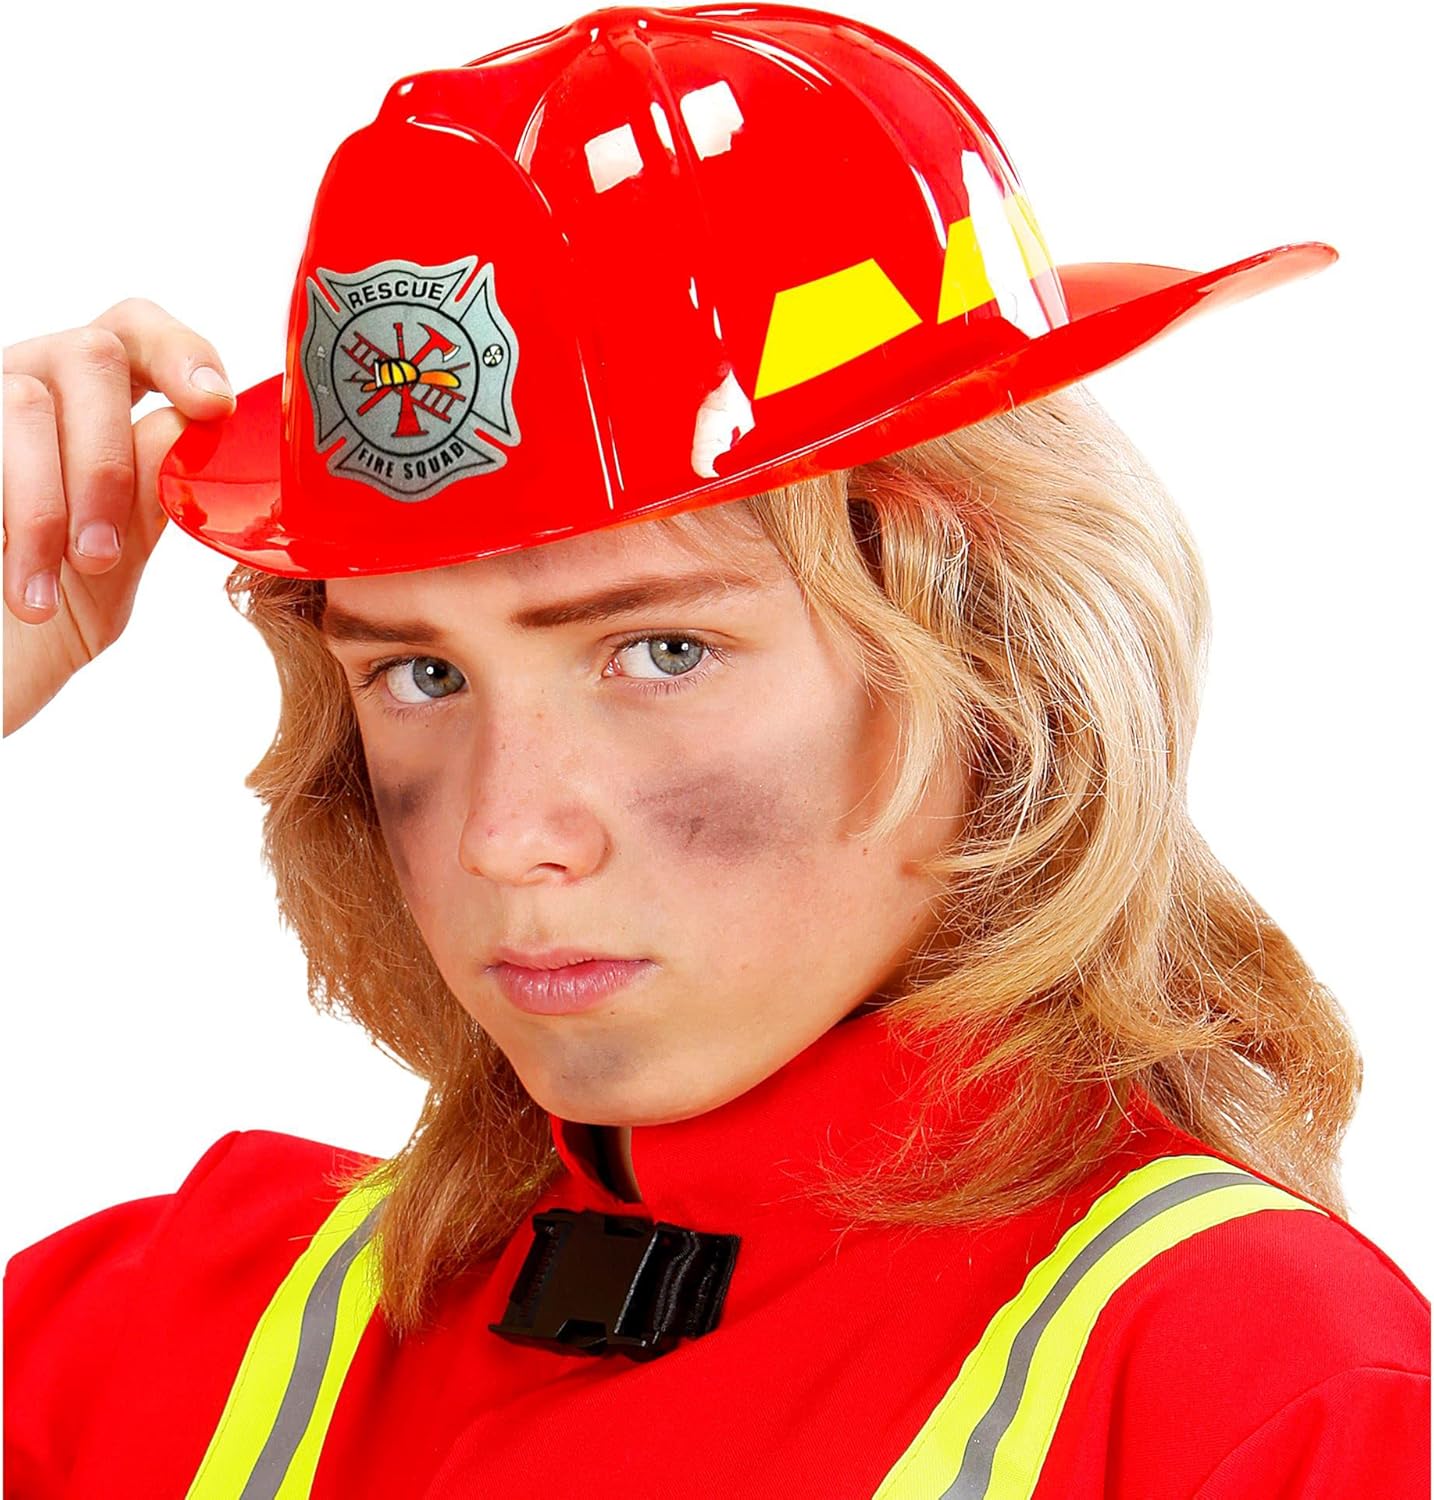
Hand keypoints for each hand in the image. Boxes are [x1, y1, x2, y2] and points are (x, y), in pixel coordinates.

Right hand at [3, 299, 235, 734]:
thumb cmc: (50, 611)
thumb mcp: (111, 564)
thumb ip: (148, 500)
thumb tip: (191, 431)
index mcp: (94, 400)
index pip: (142, 335)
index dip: (183, 355)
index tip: (213, 407)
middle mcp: (36, 378)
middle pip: (93, 355)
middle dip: (107, 462)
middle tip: (99, 556)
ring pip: (25, 402)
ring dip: (45, 503)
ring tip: (43, 594)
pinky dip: (6, 517)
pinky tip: (15, 584)